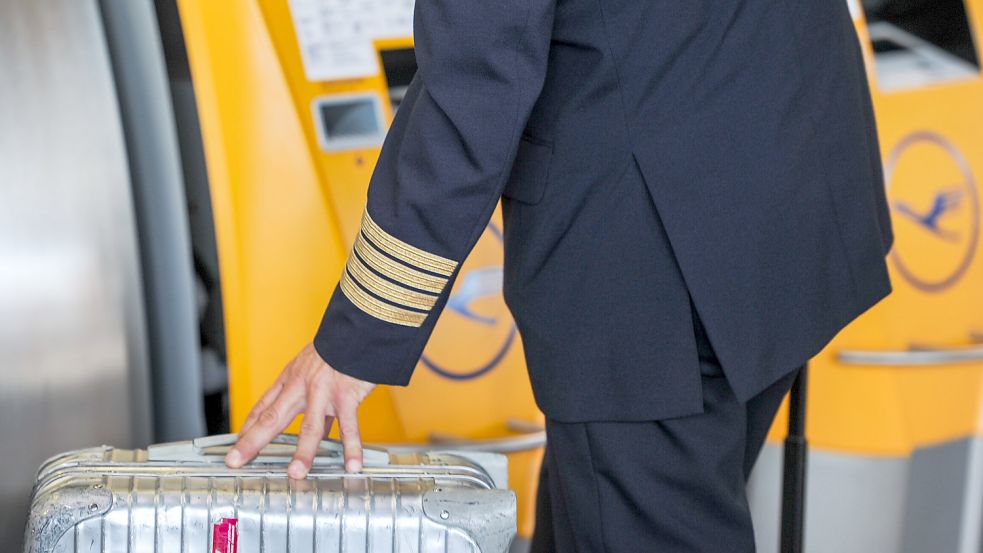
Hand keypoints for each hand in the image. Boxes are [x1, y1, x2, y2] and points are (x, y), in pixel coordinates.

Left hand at [224, 343, 375, 477]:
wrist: (357, 330)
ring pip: (311, 427)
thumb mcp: (313, 364)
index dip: (247, 428)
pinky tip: (351, 465)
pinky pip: (349, 426)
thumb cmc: (337, 347)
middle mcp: (301, 387)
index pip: (262, 407)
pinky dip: (351, 448)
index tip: (236, 447)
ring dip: (303, 452)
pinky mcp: (346, 396)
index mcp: (290, 379)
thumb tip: (318, 421)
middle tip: (236, 461)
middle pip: (272, 418)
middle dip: (252, 442)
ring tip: (296, 473)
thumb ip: (312, 393)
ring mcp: (323, 393)